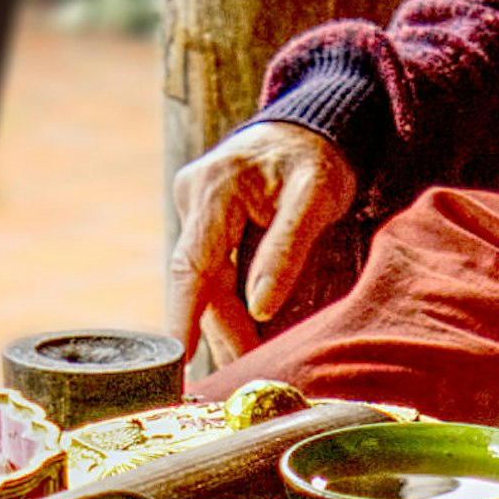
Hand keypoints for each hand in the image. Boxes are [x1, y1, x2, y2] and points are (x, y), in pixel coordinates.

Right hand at [166, 121, 355, 366]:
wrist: (311, 127)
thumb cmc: (318, 159)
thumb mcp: (315, 199)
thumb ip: (286, 251)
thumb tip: (260, 308)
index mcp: (216, 188)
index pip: (191, 264)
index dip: (183, 315)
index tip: (179, 357)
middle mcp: (194, 196)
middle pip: (200, 280)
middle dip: (221, 329)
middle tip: (245, 372)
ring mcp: (194, 207)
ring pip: (205, 279)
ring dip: (225, 321)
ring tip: (248, 361)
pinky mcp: (204, 219)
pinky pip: (211, 269)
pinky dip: (229, 301)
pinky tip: (245, 333)